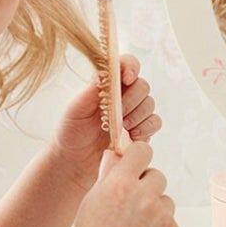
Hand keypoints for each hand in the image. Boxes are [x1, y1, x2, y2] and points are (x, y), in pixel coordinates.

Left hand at [53, 54, 162, 189]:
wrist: (74, 162)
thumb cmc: (70, 132)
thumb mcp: (75, 109)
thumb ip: (92, 89)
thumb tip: (106, 72)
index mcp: (106, 84)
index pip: (126, 64)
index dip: (131, 67)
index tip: (127, 79)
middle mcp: (122, 95)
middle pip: (142, 85)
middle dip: (133, 99)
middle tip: (120, 114)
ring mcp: (133, 113)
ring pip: (150, 104)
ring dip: (139, 115)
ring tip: (123, 128)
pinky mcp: (140, 131)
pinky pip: (155, 122)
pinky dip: (147, 128)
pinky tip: (133, 137)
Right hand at [67, 137, 178, 226]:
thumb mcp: (93, 199)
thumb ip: (108, 173)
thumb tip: (117, 152)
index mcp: (120, 184)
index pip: (143, 151)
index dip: (138, 158)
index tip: (135, 166)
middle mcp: (143, 197)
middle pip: (157, 175)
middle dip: (146, 186)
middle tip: (130, 205)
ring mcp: (161, 216)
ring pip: (165, 199)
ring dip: (154, 208)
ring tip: (133, 226)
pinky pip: (170, 220)